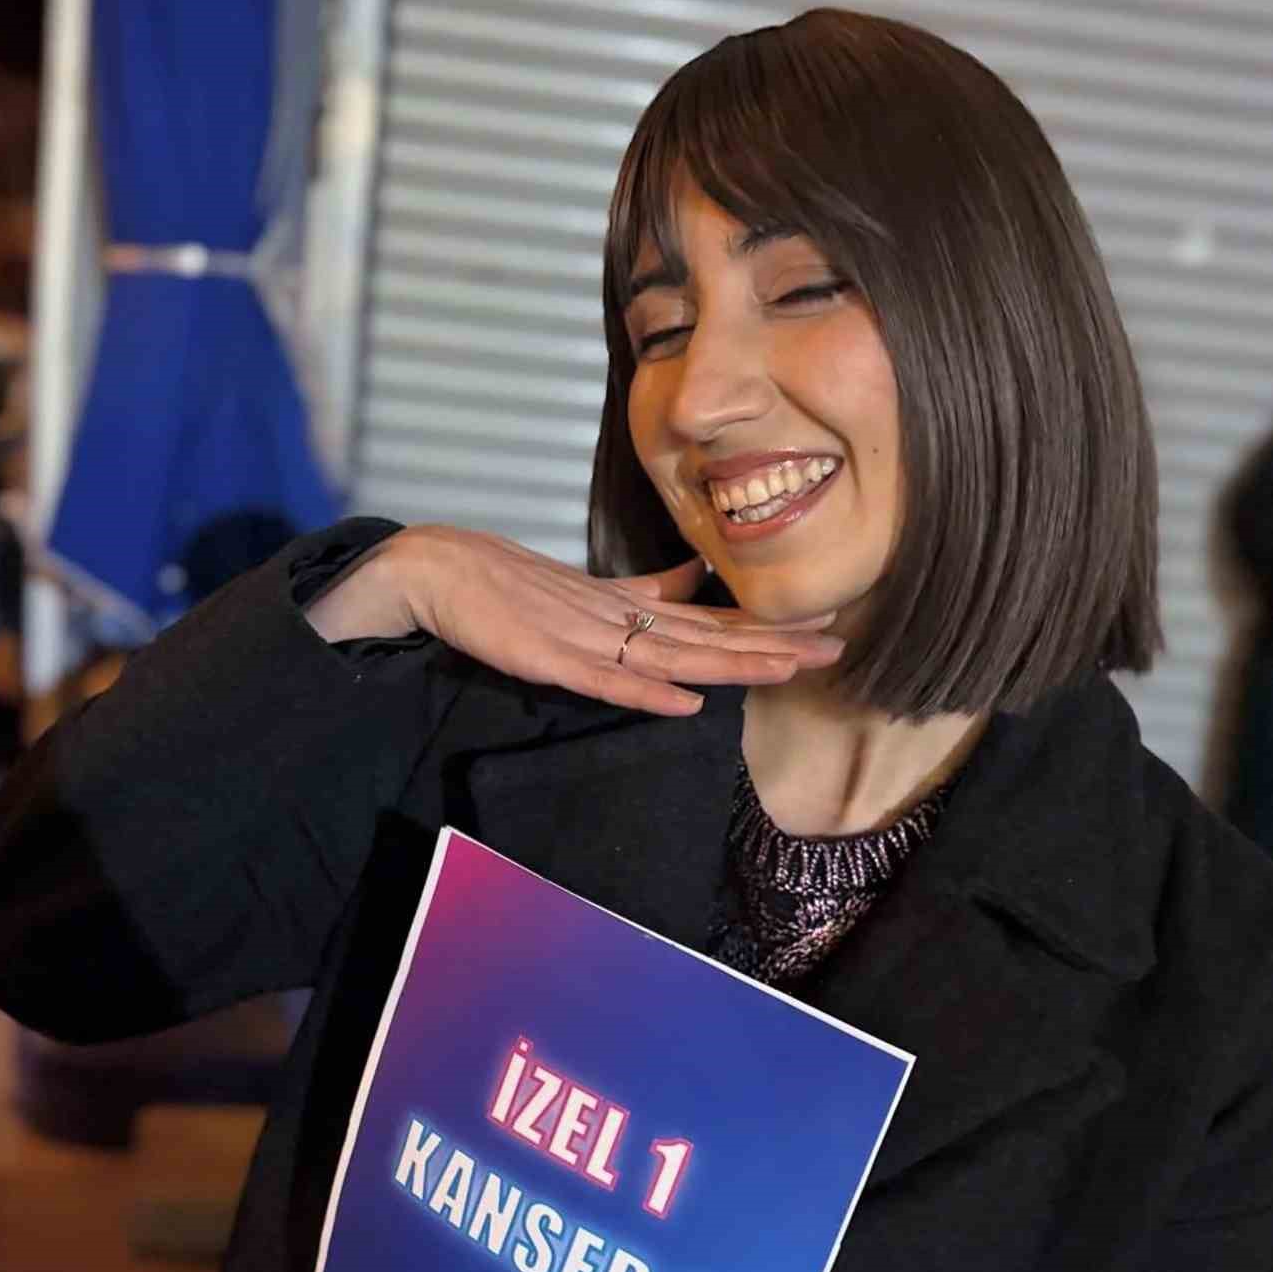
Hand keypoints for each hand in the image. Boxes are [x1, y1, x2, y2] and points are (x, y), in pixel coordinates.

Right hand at [308, 525, 842, 717]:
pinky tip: (688, 702)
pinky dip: (646, 692)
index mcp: (629, 607)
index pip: (710, 618)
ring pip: (671, 655)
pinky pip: (604, 681)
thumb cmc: (507, 581)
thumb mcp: (587, 588)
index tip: (822, 627)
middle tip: (836, 647)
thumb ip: (643, 591)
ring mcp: (584, 637)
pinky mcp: (547, 658)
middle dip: (772, 643)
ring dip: (730, 662)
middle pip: (707, 636)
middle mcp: (618, 619)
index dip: (765, 625)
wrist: (436, 569)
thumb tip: (694, 579)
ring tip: (787, 667)